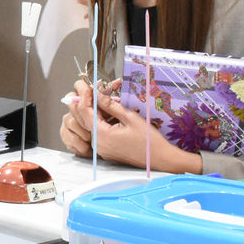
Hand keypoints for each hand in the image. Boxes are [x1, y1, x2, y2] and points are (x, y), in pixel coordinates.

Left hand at [60, 79, 199, 173]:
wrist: (160, 159)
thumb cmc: (148, 140)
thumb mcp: (130, 117)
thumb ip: (110, 105)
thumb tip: (96, 92)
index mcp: (102, 135)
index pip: (84, 111)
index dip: (83, 95)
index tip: (85, 83)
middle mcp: (98, 144)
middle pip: (87, 117)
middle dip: (91, 100)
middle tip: (97, 87)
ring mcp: (101, 149)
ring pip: (94, 124)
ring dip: (99, 110)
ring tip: (110, 97)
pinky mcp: (106, 151)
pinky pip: (100, 132)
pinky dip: (104, 120)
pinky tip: (114, 112)